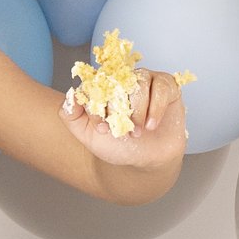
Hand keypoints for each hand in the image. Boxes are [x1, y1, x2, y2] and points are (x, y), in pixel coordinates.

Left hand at [60, 68, 189, 169]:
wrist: (146, 160)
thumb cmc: (118, 145)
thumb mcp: (87, 134)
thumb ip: (71, 115)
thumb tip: (70, 94)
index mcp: (103, 86)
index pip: (95, 84)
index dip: (97, 107)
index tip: (102, 129)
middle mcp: (123, 78)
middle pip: (117, 82)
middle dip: (118, 111)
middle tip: (120, 133)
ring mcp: (146, 79)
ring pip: (138, 84)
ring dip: (137, 112)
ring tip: (137, 133)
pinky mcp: (167, 86)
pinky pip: (161, 88)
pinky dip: (156, 109)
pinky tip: (151, 126)